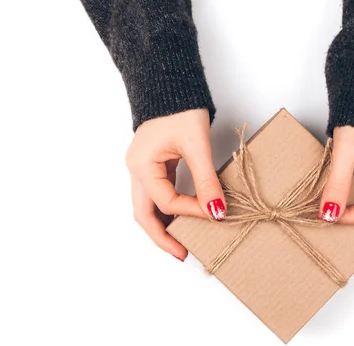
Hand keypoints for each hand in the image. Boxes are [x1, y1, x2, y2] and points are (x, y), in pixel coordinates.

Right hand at [126, 109, 225, 260]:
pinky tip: (182, 220)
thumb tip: (217, 211)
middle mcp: (136, 170)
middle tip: (182, 254)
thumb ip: (206, 180)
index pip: (165, 201)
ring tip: (182, 242)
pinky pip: (156, 196)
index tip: (215, 214)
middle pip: (143, 215)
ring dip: (163, 226)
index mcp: (141, 166)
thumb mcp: (196, 144)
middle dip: (162, 237)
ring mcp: (142, 169)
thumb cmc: (179, 108)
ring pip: (148, 208)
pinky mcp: (152, 167)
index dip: (191, 211)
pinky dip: (167, 211)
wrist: (170, 83)